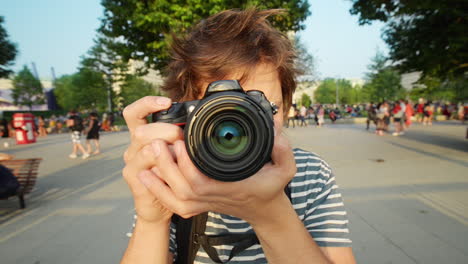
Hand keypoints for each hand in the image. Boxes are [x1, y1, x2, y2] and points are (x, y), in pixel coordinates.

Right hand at [122, 96, 183, 223]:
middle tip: (182, 137)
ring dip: (166, 149)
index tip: (167, 102)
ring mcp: (131, 162)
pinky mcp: (133, 177)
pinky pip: (145, 167)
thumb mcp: (177, 153)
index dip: (147, 104)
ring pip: (145, 147)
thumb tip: (198, 123)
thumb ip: (181, 137)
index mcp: (142, 136)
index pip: (135, 112)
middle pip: (142, 130)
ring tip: (180, 154)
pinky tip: (172, 168)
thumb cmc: (171, 176)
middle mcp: (133, 146)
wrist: (159, 206)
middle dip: (165, 131)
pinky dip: (162, 166)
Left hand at [138, 133, 296, 223]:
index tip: (179, 142)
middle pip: (182, 189)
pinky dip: (159, 191)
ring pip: (174, 198)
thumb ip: (282, 148)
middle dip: (166, 166)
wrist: (264, 209)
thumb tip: (275, 126)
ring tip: (150, 154)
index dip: (186, 165)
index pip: (202, 182)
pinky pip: (174, 203)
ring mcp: (205, 204)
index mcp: (231, 188)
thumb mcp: (285, 168)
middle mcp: (215, 198)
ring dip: (158, 178)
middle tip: (158, 142)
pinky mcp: (199, 205)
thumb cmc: (271, 187)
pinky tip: (147, 176)